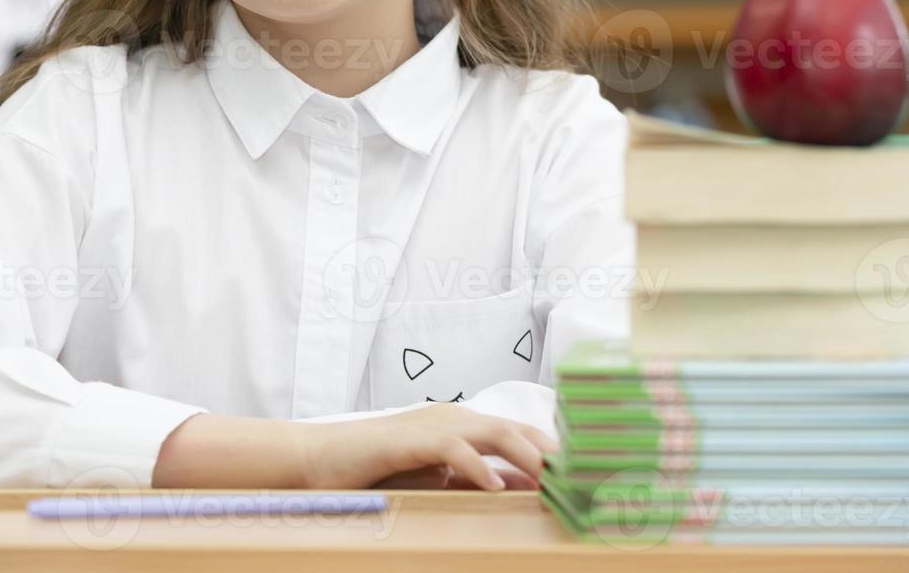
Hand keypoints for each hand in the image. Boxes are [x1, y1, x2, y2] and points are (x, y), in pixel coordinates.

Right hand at [297, 403, 556, 491]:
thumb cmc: (382, 469)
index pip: (521, 435)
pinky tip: (493, 486)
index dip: (553, 454)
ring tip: (553, 478)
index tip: (584, 478)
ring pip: (493, 432)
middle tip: (582, 479)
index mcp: (465, 428)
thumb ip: (478, 480)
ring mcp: (434, 425)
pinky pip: (452, 449)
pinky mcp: (412, 438)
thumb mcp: (439, 480)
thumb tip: (522, 490)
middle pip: (517, 430)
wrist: (324, 459)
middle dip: (551, 453)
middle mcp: (456, 419)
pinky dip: (475, 466)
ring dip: (526, 454)